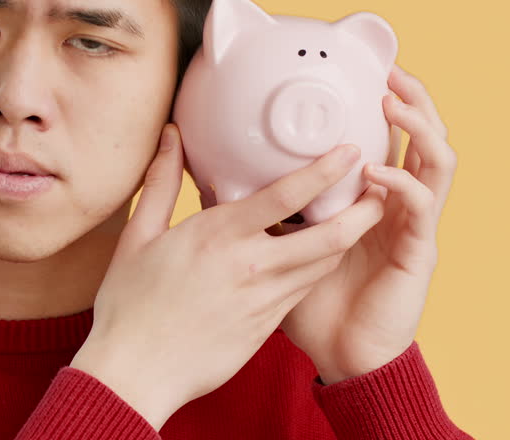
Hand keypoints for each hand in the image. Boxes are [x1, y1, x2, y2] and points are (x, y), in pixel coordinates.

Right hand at [70, 124, 384, 429]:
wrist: (135, 374)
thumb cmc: (128, 304)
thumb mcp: (138, 236)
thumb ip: (162, 182)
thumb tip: (173, 136)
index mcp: (218, 237)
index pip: (286, 196)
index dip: (325, 171)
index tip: (350, 150)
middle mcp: (250, 267)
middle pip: (328, 237)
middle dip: (363, 211)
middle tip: (380, 187)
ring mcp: (262, 302)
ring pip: (322, 266)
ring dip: (347, 240)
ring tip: (360, 216)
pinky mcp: (265, 329)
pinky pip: (302, 291)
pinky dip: (317, 268)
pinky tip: (318, 255)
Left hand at [277, 64, 458, 383]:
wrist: (343, 356)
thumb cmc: (313, 301)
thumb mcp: (281, 240)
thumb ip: (261, 204)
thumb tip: (211, 175)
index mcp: (372, 197)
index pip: (386, 137)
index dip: (382, 102)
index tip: (363, 65)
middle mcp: (400, 204)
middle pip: (422, 137)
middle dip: (413, 99)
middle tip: (389, 68)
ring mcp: (414, 226)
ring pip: (437, 162)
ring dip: (419, 128)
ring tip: (392, 103)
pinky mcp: (419, 252)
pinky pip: (423, 207)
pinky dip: (403, 183)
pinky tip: (379, 171)